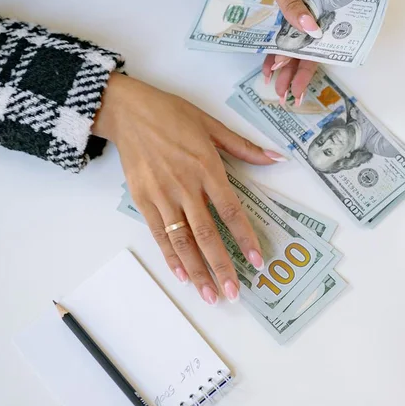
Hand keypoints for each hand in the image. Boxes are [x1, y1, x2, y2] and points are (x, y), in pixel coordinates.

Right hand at [93, 74, 285, 304]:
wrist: (128, 111)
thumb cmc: (171, 114)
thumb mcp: (211, 125)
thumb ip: (243, 147)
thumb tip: (276, 158)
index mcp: (206, 167)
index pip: (230, 211)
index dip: (244, 238)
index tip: (257, 261)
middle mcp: (185, 185)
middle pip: (206, 234)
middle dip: (221, 266)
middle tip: (233, 292)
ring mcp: (162, 195)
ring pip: (181, 240)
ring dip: (197, 270)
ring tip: (210, 294)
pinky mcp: (143, 200)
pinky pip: (159, 234)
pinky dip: (170, 256)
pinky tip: (182, 275)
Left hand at [207, 0, 324, 104]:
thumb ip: (290, 2)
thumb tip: (311, 29)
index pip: (322, 25)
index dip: (316, 53)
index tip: (307, 76)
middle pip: (308, 40)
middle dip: (300, 69)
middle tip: (292, 93)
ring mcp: (289, 2)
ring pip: (292, 41)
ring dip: (287, 65)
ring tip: (280, 89)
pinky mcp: (273, 5)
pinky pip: (277, 34)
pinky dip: (273, 51)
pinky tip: (268, 69)